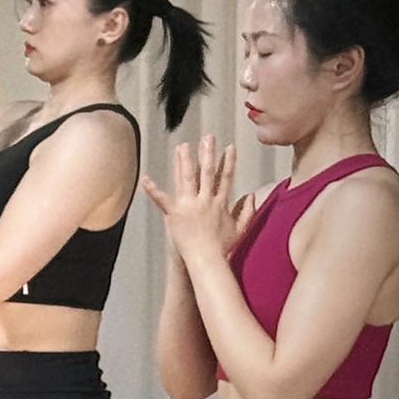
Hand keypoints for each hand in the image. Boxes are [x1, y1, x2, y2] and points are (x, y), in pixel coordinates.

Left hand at [141, 135, 245, 264]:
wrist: (206, 260)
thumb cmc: (222, 248)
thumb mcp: (241, 229)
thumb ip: (248, 210)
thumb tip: (253, 195)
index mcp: (220, 203)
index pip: (225, 177)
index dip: (228, 162)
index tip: (230, 148)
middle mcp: (205, 200)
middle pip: (206, 172)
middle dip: (207, 154)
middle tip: (207, 138)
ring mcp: (189, 206)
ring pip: (186, 178)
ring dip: (184, 161)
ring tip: (182, 146)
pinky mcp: (175, 214)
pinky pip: (162, 200)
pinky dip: (153, 190)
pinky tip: (146, 179)